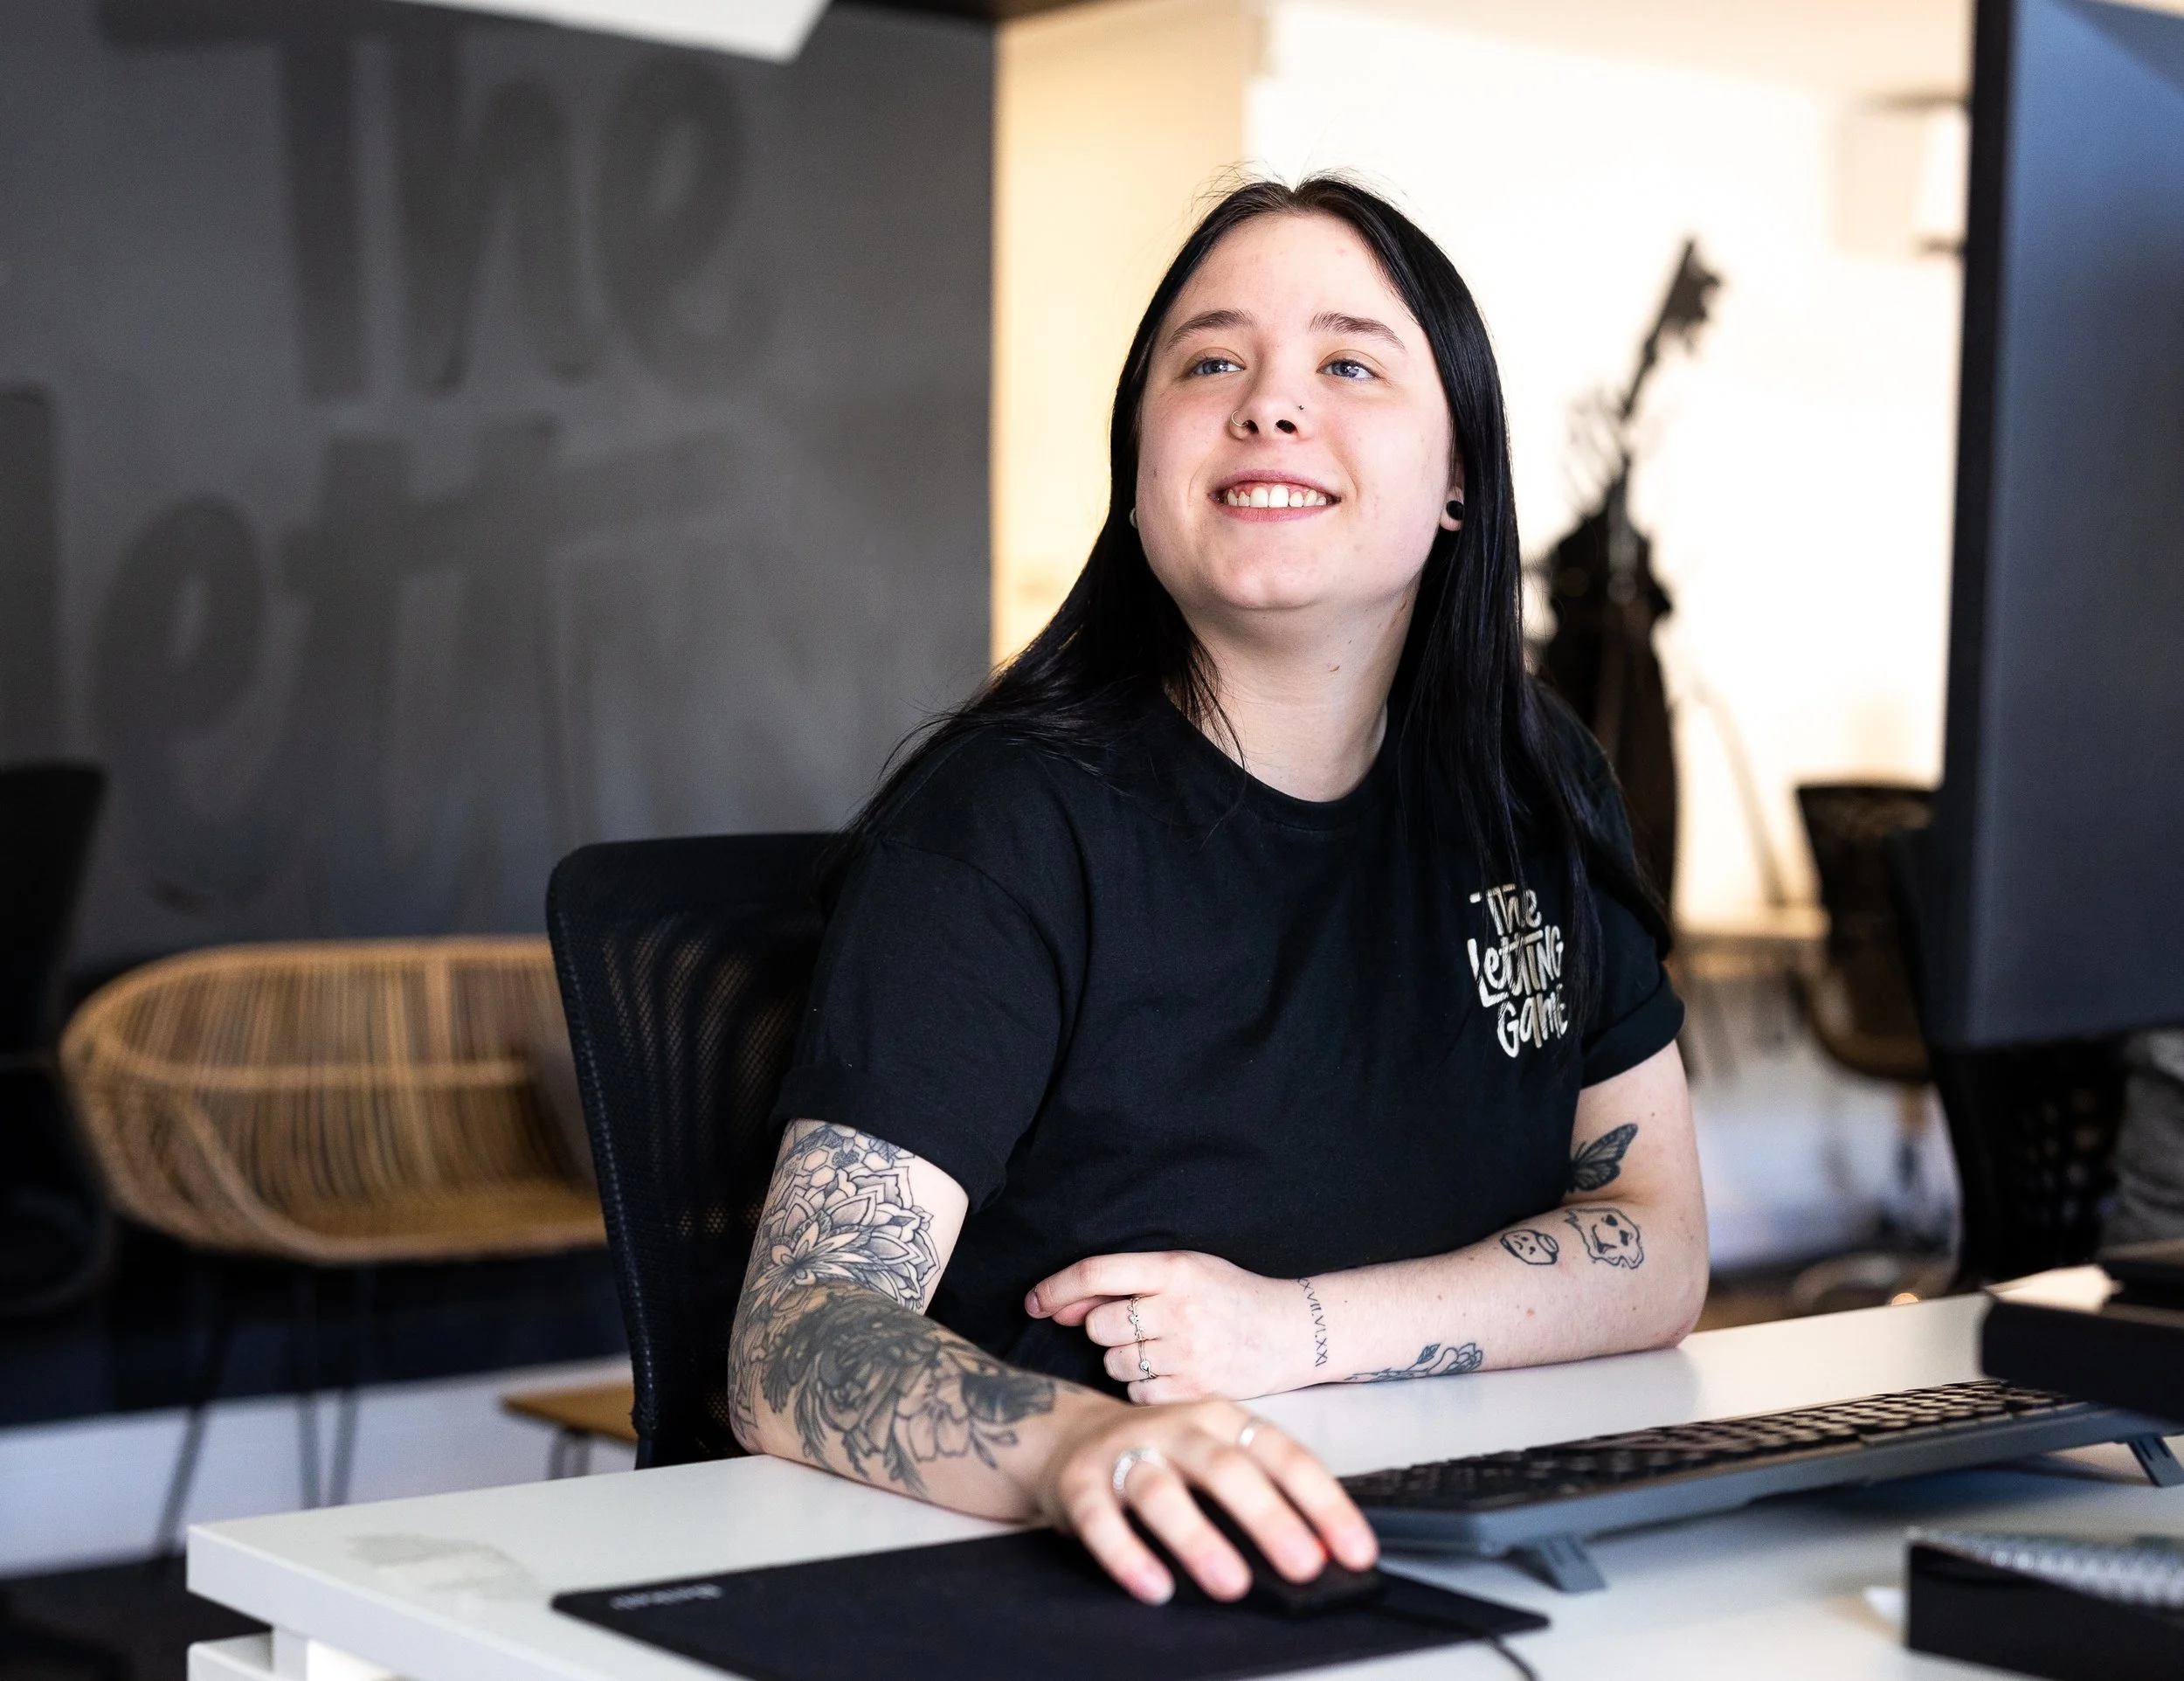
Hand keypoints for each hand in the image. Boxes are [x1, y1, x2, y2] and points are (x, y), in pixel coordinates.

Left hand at [1027, 1251, 1314, 1401]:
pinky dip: (1145, 1386)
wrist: (1291, 1332)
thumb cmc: (1230, 1296)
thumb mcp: (1185, 1272)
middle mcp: (1179, 1309)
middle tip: (1137, 1328)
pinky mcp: (1196, 1390)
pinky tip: (1172, 1372)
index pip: (1096, 1273)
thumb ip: (1125, 1284)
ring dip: (1125, 1360)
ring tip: (1162, 1349)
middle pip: (1100, 1326)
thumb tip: (1061, 1306)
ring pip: (1115, 1363)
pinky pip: (1138, 1393)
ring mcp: (1189, 1352)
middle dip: (1105, 1330)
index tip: (1033, 1302)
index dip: (1056, 1288)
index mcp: (1174, 1269)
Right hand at [1034, 1393, 1377, 1603]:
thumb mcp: (1216, 1457)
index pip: (1283, 1456)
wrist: (1066, 1437)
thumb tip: (1324, 1552)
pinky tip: (1155, 1587)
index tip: (1357, 1552)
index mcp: (1222, 1419)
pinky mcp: (1080, 1484)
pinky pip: (1100, 1519)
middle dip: (1269, 1518)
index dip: (1323, 1504)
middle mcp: (1176, 1429)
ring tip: (1231, 1583)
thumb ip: (1264, 1495)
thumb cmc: (1161, 1455)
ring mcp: (1125, 1452)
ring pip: (1161, 1492)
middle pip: (1226, 1469)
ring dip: (1198, 1538)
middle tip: (1303, 1566)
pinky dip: (1126, 1554)